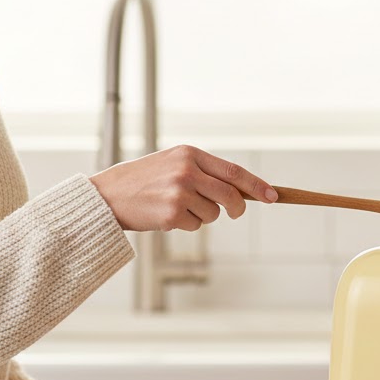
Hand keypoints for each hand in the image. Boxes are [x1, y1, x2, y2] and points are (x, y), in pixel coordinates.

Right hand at [89, 144, 277, 231]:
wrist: (107, 195)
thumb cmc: (144, 180)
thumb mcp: (173, 164)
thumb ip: (204, 172)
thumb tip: (242, 190)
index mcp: (189, 154)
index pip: (233, 170)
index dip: (256, 185)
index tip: (273, 195)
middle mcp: (187, 171)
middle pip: (230, 195)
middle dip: (237, 208)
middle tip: (235, 212)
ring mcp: (179, 193)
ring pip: (213, 213)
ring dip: (201, 215)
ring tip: (177, 207)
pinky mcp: (171, 214)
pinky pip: (195, 225)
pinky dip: (185, 224)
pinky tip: (165, 215)